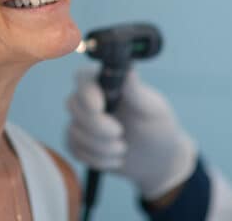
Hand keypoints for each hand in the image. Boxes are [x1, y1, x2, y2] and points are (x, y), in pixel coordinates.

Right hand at [67, 69, 196, 199]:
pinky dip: (96, 159)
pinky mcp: (79, 142)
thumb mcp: (153, 110)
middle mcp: (91, 98)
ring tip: (123, 148)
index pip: (83, 78)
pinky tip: (115, 159)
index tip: (99, 108)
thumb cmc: (159, 128)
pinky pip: (74, 149)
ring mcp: (83, 120)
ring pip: (74, 131)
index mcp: (109, 83)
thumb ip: (137, 93)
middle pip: (73, 105)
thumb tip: (129, 71)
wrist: (158, 160)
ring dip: (100, 146)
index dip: (86, 92)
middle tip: (120, 132)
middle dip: (95, 125)